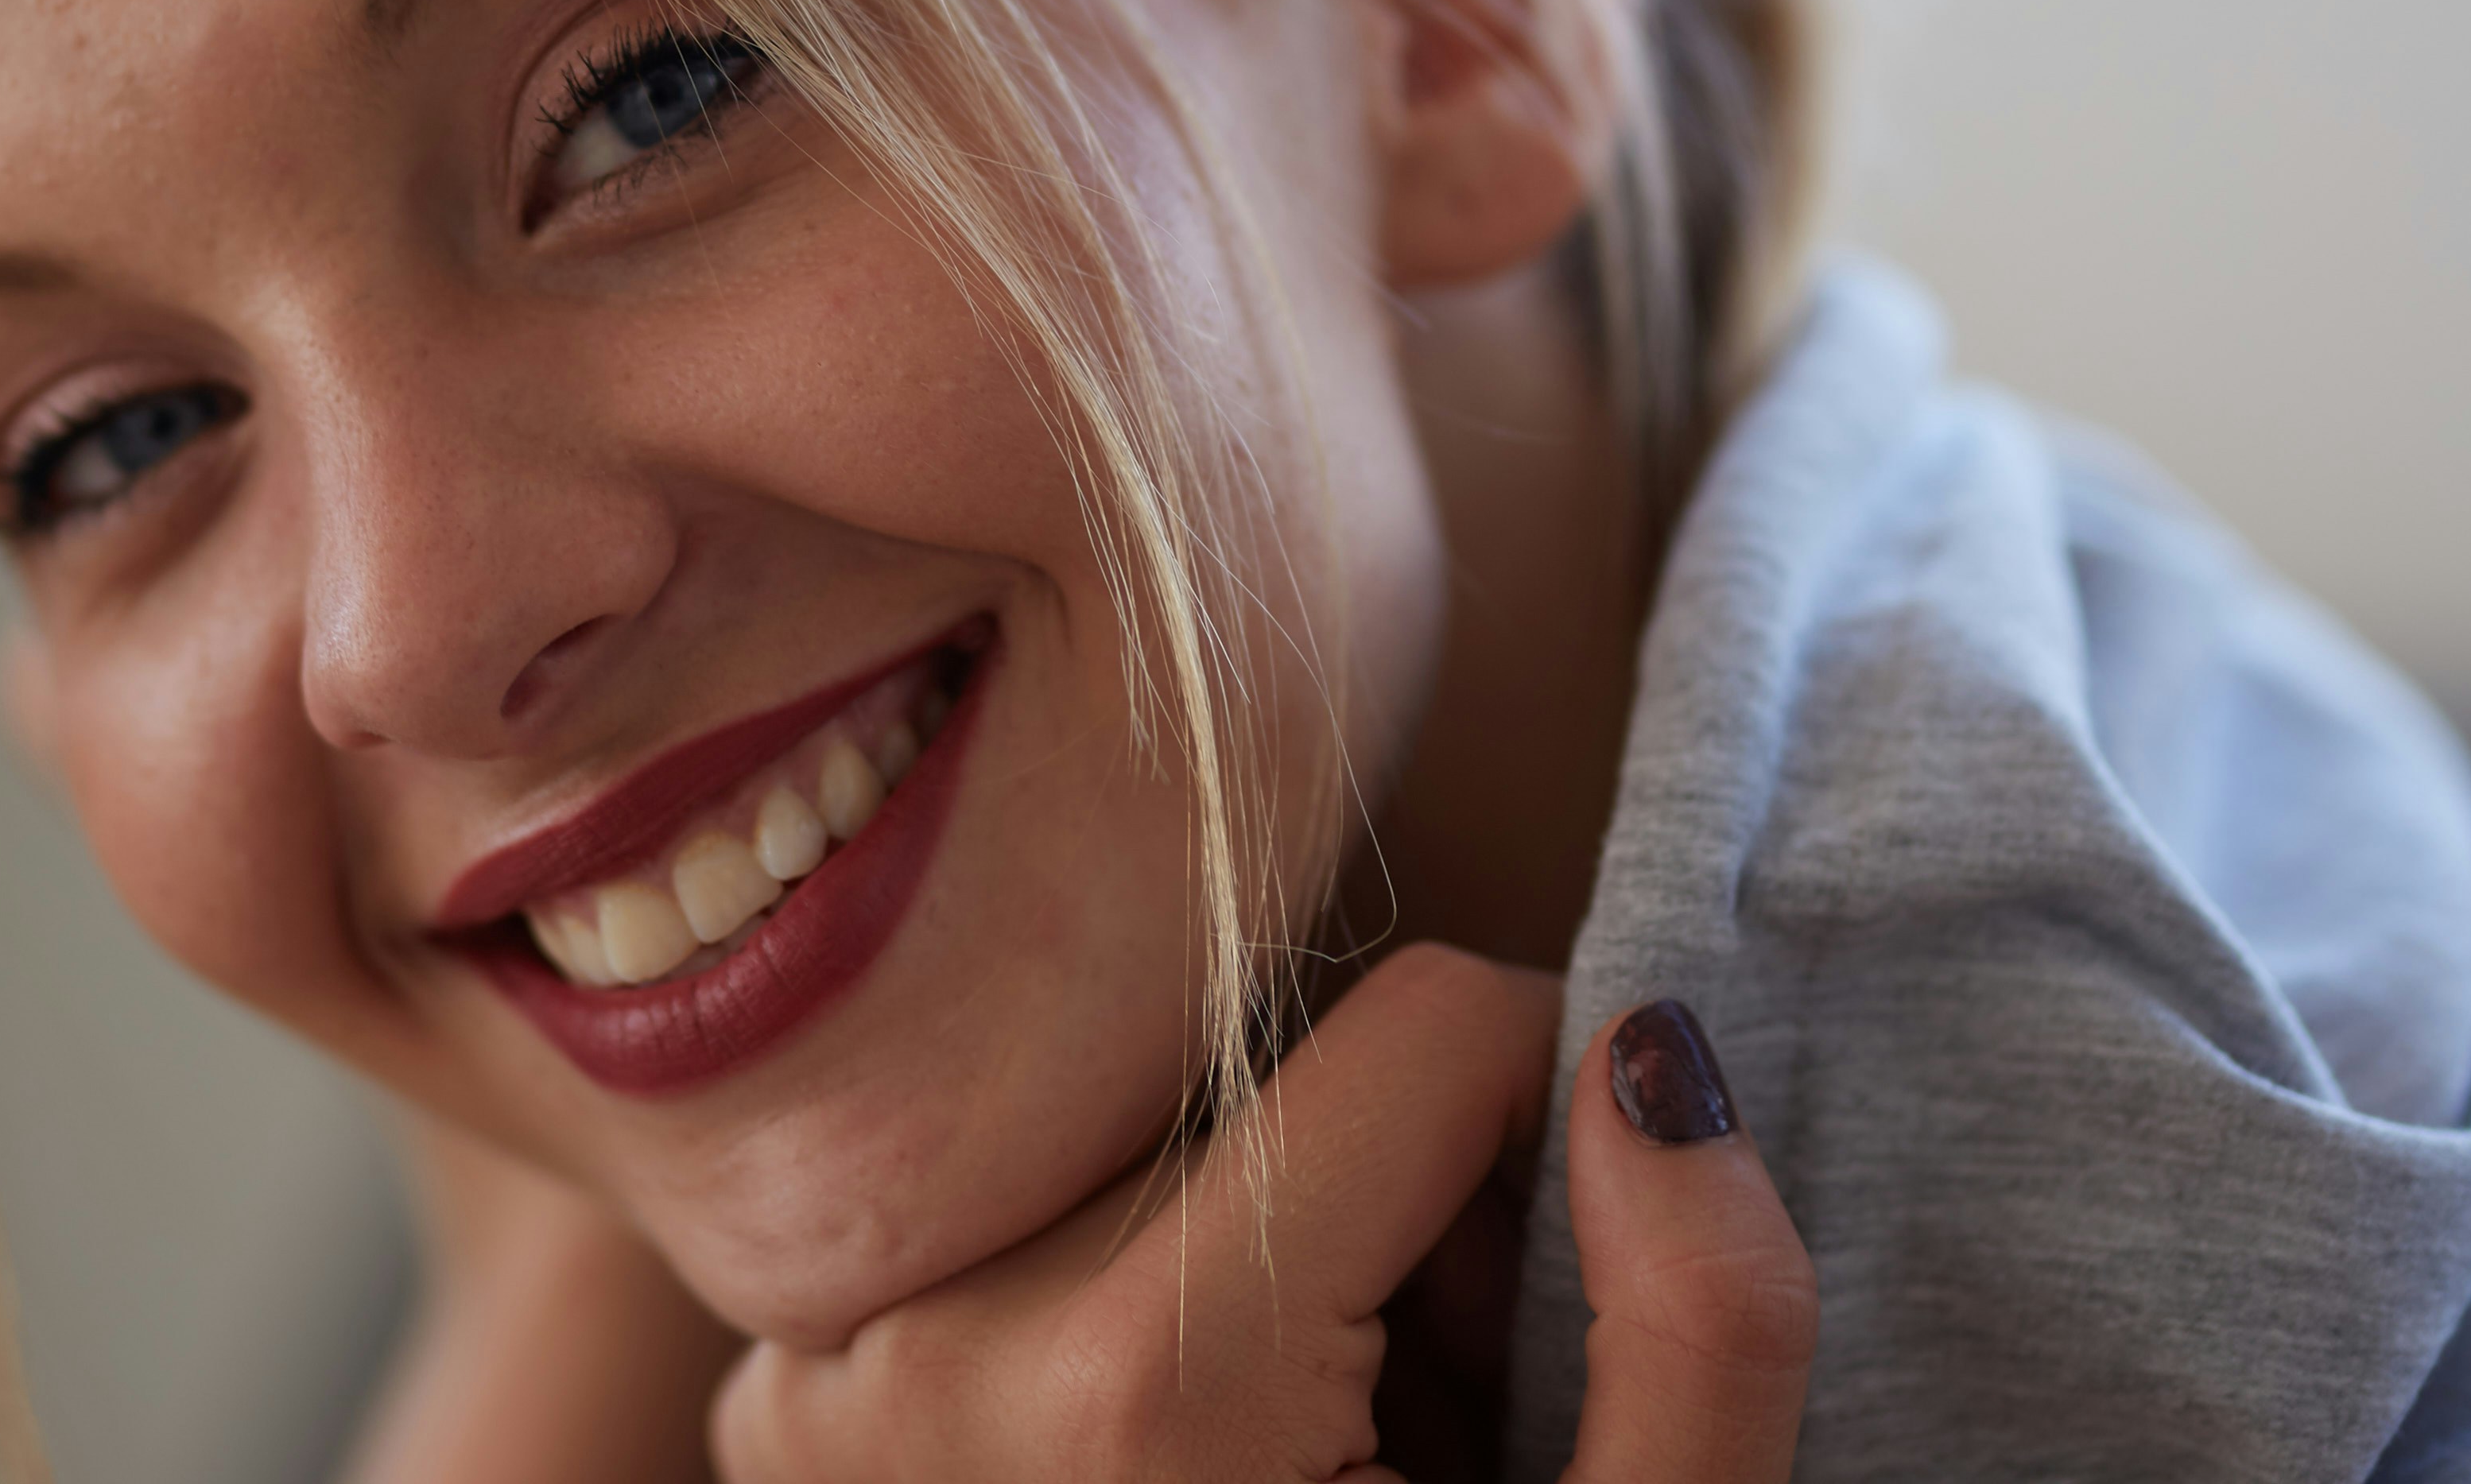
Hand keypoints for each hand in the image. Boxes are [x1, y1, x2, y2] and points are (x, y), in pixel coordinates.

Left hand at [709, 947, 1814, 1481]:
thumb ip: (1698, 1328)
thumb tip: (1644, 1042)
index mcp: (1149, 1385)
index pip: (1429, 1030)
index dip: (1545, 1150)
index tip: (1540, 1310)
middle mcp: (937, 1347)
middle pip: (1268, 1094)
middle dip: (1388, 1226)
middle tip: (1407, 1431)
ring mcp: (823, 1389)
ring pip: (1135, 1159)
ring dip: (1243, 1275)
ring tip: (1278, 1472)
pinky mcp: (772, 1422)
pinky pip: (998, 1255)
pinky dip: (1098, 1336)